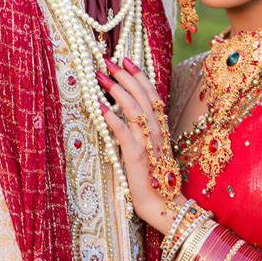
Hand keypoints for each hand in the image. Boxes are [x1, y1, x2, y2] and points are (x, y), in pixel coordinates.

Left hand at [97, 57, 186, 234]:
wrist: (161, 201)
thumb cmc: (153, 175)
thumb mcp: (151, 145)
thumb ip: (142, 127)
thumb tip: (123, 109)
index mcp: (160, 125)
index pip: (151, 92)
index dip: (138, 74)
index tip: (126, 58)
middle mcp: (157, 129)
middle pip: (141, 94)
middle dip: (124, 75)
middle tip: (108, 60)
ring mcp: (148, 141)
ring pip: (133, 108)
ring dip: (116, 89)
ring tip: (101, 76)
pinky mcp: (137, 155)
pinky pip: (123, 131)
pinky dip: (112, 117)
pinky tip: (100, 106)